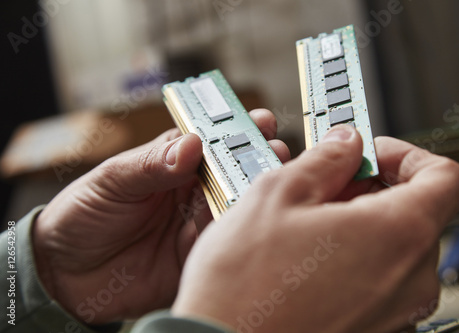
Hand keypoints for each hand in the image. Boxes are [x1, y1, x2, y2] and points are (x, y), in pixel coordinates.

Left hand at [33, 109, 290, 324]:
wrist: (65, 273)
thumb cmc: (82, 214)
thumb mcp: (111, 180)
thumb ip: (151, 164)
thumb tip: (191, 145)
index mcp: (170, 164)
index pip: (210, 142)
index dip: (235, 129)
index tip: (259, 120)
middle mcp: (189, 191)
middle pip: (231, 171)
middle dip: (256, 159)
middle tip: (274, 150)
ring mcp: (195, 223)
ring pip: (234, 205)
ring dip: (254, 193)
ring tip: (272, 181)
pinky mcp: (196, 256)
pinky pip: (224, 242)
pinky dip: (239, 231)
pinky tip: (251, 220)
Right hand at [172, 125, 458, 332]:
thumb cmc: (244, 285)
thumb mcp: (278, 194)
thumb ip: (326, 159)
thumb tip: (345, 144)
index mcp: (398, 234)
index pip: (445, 177)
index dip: (407, 156)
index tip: (371, 156)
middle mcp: (410, 279)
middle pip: (415, 212)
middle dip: (372, 190)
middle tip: (326, 188)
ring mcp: (396, 311)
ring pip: (394, 248)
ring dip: (359, 225)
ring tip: (309, 226)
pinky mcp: (375, 329)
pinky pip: (380, 281)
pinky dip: (355, 260)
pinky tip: (310, 260)